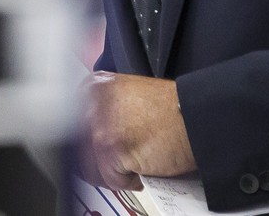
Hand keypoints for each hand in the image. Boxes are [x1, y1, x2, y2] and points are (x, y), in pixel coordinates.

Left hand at [80, 71, 196, 190]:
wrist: (196, 116)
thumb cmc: (170, 109)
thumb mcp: (127, 96)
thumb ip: (103, 109)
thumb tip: (87, 134)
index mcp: (92, 87)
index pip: (73, 127)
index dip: (89, 145)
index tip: (100, 151)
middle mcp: (91, 103)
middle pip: (79, 150)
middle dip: (100, 162)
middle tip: (121, 162)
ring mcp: (99, 127)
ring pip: (92, 168)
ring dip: (114, 172)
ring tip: (134, 163)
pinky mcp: (112, 149)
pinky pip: (113, 180)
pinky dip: (130, 181)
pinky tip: (144, 167)